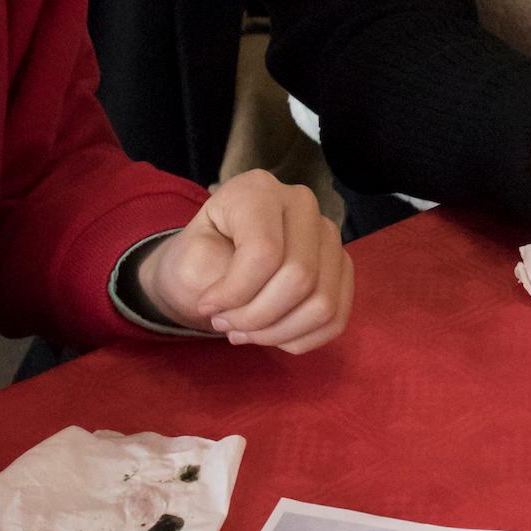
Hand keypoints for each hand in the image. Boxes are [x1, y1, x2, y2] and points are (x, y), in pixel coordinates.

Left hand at [139, 169, 351, 352]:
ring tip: (247, 332)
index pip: (264, 251)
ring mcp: (327, 235)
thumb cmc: (199, 258)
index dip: (235, 293)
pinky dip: (300, 339)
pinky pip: (335, 318)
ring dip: (279, 332)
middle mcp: (301, 204)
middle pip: (300, 277)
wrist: (211, 265)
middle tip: (227, 324)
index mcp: (257, 191)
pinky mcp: (341, 266)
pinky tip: (272, 334)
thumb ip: (220, 279)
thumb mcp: (190, 261)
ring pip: (323, 303)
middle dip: (258, 317)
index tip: (208, 306)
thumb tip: (252, 305)